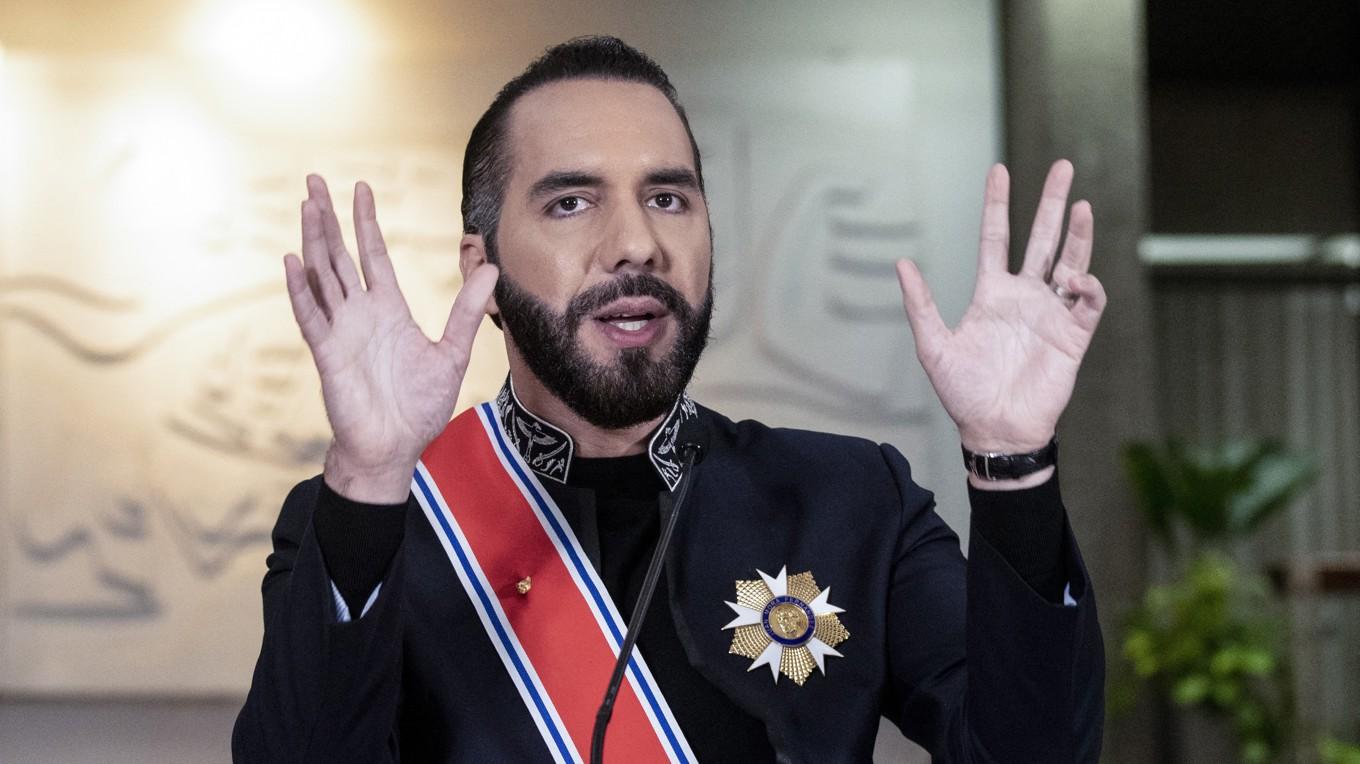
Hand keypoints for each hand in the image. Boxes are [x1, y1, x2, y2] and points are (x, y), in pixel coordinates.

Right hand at [284, 175, 497, 502]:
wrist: (395, 447)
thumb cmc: (418, 407)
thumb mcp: (451, 353)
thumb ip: (465, 309)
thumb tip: (492, 268)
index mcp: (388, 310)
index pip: (373, 255)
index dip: (365, 222)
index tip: (360, 188)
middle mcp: (360, 314)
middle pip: (339, 255)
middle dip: (328, 218)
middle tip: (315, 179)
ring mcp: (341, 330)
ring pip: (321, 275)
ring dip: (312, 240)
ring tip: (307, 204)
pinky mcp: (328, 353)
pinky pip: (310, 315)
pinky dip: (300, 289)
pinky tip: (292, 260)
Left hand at [895, 160, 1105, 456]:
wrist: (995, 430)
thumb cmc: (964, 393)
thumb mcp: (933, 346)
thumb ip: (921, 304)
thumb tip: (901, 263)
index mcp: (992, 293)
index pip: (996, 237)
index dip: (997, 204)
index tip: (999, 170)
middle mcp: (1025, 296)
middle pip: (1041, 238)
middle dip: (1051, 203)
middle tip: (1063, 166)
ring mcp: (1051, 313)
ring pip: (1071, 262)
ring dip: (1077, 235)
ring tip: (1080, 205)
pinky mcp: (1073, 335)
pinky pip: (1088, 302)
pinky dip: (1087, 287)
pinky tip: (1077, 279)